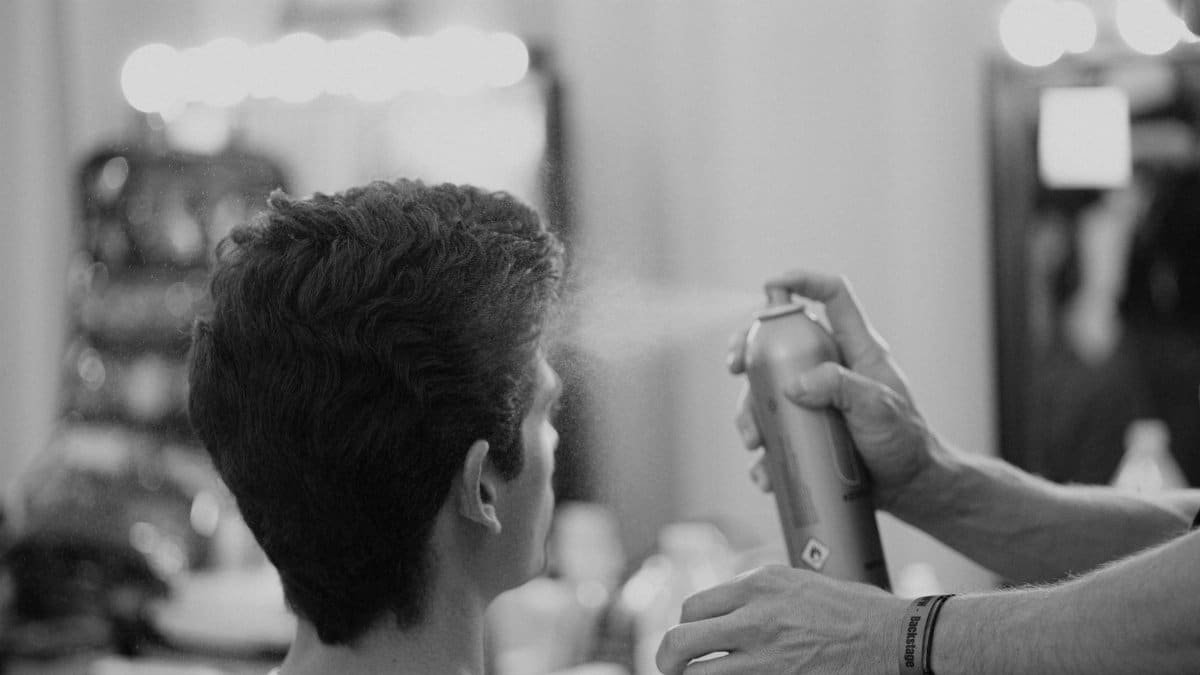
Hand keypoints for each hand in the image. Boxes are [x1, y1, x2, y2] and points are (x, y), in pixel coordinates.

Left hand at [655, 565, 906, 674]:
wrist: (896, 639)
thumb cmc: (855, 611)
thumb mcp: (799, 584)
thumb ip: (759, 594)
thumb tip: (727, 610)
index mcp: (760, 583)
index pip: (694, 607)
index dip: (688, 627)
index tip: (691, 641)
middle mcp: (755, 615)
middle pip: (681, 638)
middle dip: (669, 658)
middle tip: (670, 668)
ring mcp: (765, 654)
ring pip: (698, 673)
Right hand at [731, 271, 936, 512]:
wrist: (909, 488)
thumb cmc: (906, 443)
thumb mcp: (879, 408)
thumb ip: (841, 388)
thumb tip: (794, 385)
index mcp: (855, 350)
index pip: (833, 297)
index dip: (804, 281)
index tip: (772, 284)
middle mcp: (830, 368)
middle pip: (781, 340)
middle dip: (750, 348)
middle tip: (735, 367)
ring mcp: (814, 399)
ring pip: (766, 390)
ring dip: (749, 413)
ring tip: (754, 442)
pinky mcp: (805, 431)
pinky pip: (772, 433)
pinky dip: (762, 454)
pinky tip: (764, 472)